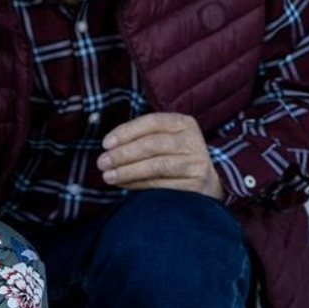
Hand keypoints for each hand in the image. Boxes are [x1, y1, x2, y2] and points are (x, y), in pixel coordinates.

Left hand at [98, 112, 224, 199]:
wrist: (206, 180)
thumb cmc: (173, 156)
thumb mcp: (163, 138)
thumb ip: (140, 136)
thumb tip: (108, 146)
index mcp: (183, 123)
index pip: (152, 122)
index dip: (126, 132)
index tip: (105, 144)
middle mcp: (193, 141)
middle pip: (152, 145)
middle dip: (122, 154)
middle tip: (101, 163)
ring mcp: (196, 163)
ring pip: (156, 166)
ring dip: (127, 171)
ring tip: (107, 176)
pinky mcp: (195, 185)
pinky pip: (161, 185)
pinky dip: (138, 185)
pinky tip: (123, 185)